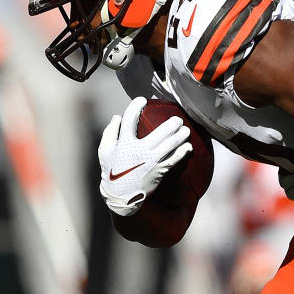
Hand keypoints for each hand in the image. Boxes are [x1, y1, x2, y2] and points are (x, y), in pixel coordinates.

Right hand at [98, 97, 191, 215]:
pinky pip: (174, 159)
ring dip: (180, 136)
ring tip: (185, 130)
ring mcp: (151, 160)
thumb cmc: (112, 170)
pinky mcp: (159, 170)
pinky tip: (188, 147)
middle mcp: (139, 150)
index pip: (129, 121)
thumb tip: (117, 117)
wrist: (121, 194)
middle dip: (171, 124)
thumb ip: (110, 133)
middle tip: (177, 119)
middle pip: (158, 133)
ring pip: (170, 145)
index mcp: (124, 144)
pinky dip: (183, 152)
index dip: (135, 107)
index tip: (142, 100)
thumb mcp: (104, 151)